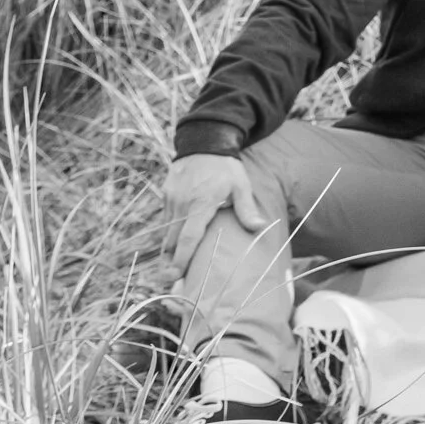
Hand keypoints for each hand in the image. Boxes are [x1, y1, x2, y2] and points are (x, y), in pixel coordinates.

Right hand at [164, 153, 270, 274]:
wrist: (203, 142)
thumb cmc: (225, 167)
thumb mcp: (240, 185)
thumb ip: (246, 208)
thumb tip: (259, 228)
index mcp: (200, 204)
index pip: (189, 237)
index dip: (183, 258)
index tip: (177, 275)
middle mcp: (181, 204)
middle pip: (172, 240)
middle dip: (171, 261)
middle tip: (173, 281)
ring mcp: (171, 199)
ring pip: (166, 231)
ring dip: (168, 249)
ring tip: (171, 268)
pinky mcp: (166, 195)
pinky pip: (166, 219)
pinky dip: (168, 233)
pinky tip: (173, 245)